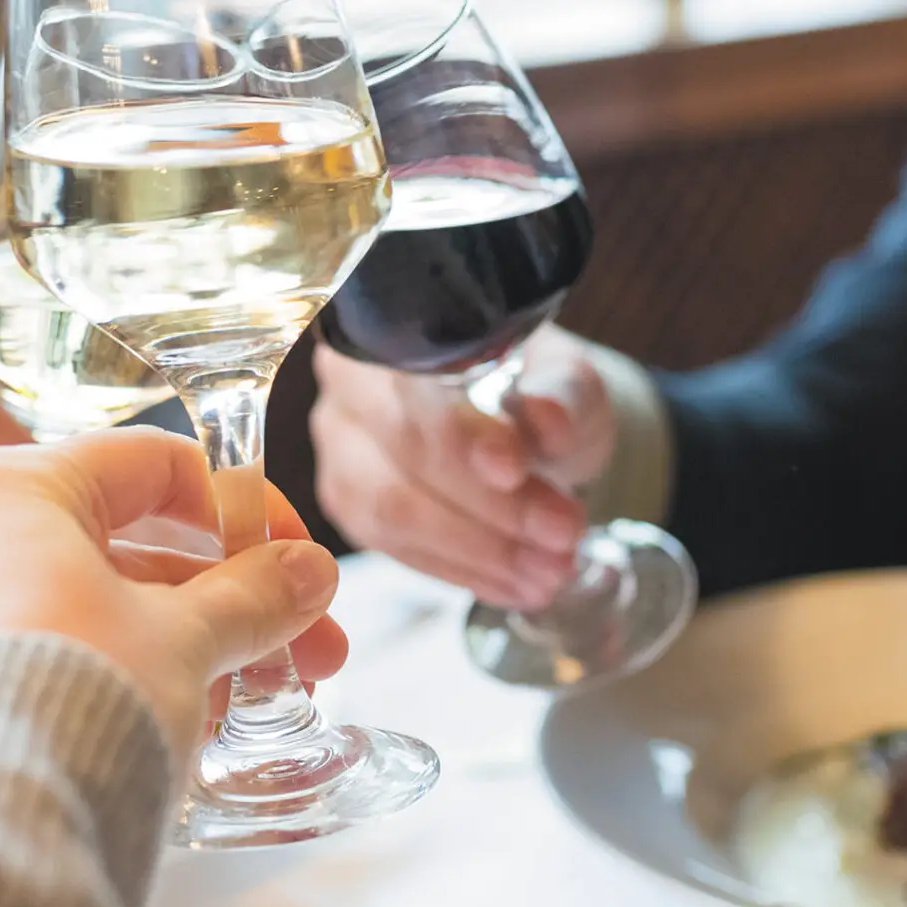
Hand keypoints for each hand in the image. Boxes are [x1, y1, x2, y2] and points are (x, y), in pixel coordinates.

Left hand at [0, 427, 349, 746]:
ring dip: (185, 641)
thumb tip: (306, 572)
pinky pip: (45, 658)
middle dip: (227, 595)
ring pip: (87, 607)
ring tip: (263, 700)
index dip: (242, 507)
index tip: (295, 557)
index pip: (150, 463)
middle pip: (124, 544)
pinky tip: (189, 724)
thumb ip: (252, 596)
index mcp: (9, 491)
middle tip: (306, 644)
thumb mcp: (185, 640)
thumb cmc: (75, 703)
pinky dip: (117, 674)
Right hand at [311, 327, 612, 607]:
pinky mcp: (348, 501)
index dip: (461, 436)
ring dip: (477, 552)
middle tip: (562, 536)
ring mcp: (339, 444)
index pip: (415, 387)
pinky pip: (395, 547)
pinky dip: (462, 571)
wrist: (519, 418)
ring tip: (550, 572)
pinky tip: (516, 583)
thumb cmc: (535, 387)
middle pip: (400, 454)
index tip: (516, 472)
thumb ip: (562, 396)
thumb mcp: (567, 380)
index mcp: (395, 324)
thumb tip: (548, 420)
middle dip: (488, 508)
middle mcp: (347, 380)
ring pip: (390, 511)